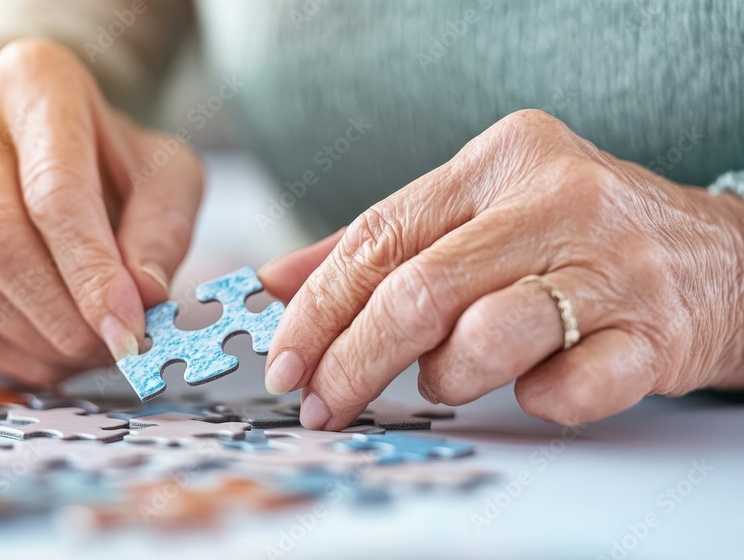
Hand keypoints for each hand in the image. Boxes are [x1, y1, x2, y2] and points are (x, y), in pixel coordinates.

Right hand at [0, 39, 202, 383]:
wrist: (7, 132)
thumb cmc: (96, 155)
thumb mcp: (157, 169)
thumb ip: (162, 226)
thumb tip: (145, 294)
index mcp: (34, 83)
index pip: (55, 191)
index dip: (92, 271)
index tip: (128, 327)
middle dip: (62, 316)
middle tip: (111, 348)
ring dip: (35, 340)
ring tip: (86, 350)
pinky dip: (4, 351)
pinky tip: (45, 352)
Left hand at [261, 109, 743, 428]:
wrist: (721, 257)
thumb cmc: (576, 236)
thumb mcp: (480, 210)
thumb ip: (382, 242)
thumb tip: (278, 284)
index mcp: (500, 160)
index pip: (380, 236)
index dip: (318, 307)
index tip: (285, 359)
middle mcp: (556, 202)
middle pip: (420, 292)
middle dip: (353, 361)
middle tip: (323, 404)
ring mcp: (611, 267)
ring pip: (486, 339)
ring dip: (446, 378)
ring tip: (447, 377)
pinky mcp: (653, 334)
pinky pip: (566, 388)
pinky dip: (534, 400)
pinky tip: (535, 384)